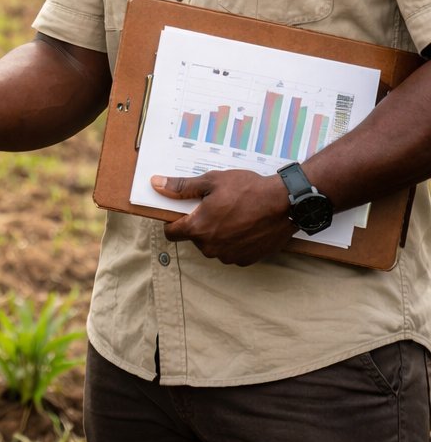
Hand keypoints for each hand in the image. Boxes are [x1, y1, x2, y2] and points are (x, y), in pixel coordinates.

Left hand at [151, 169, 296, 265]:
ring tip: (231, 214)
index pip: (171, 233)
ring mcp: (229, 256)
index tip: (180, 212)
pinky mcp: (246, 260)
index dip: (172, 221)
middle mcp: (211, 248)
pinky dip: (232, 241)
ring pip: (212, 246)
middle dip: (199, 224)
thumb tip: (157, 184)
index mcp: (198, 229)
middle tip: (213, 206)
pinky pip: (230, 251)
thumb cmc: (247, 190)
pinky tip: (243, 225)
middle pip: (193, 238)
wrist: (284, 203)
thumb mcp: (210, 182)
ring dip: (216, 233)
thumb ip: (181, 187)